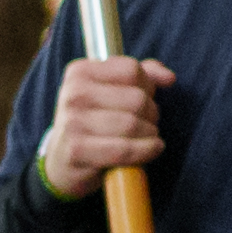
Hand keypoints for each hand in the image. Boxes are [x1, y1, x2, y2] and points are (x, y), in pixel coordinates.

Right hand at [38, 53, 170, 190]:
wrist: (62, 162)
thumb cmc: (93, 123)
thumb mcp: (111, 92)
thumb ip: (143, 76)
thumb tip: (169, 77)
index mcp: (79, 71)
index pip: (132, 70)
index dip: (147, 87)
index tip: (145, 99)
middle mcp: (73, 93)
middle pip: (137, 98)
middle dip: (151, 113)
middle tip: (147, 124)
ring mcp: (72, 121)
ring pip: (133, 124)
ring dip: (150, 134)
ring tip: (148, 138)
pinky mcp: (76, 150)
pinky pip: (124, 149)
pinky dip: (145, 151)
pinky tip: (152, 150)